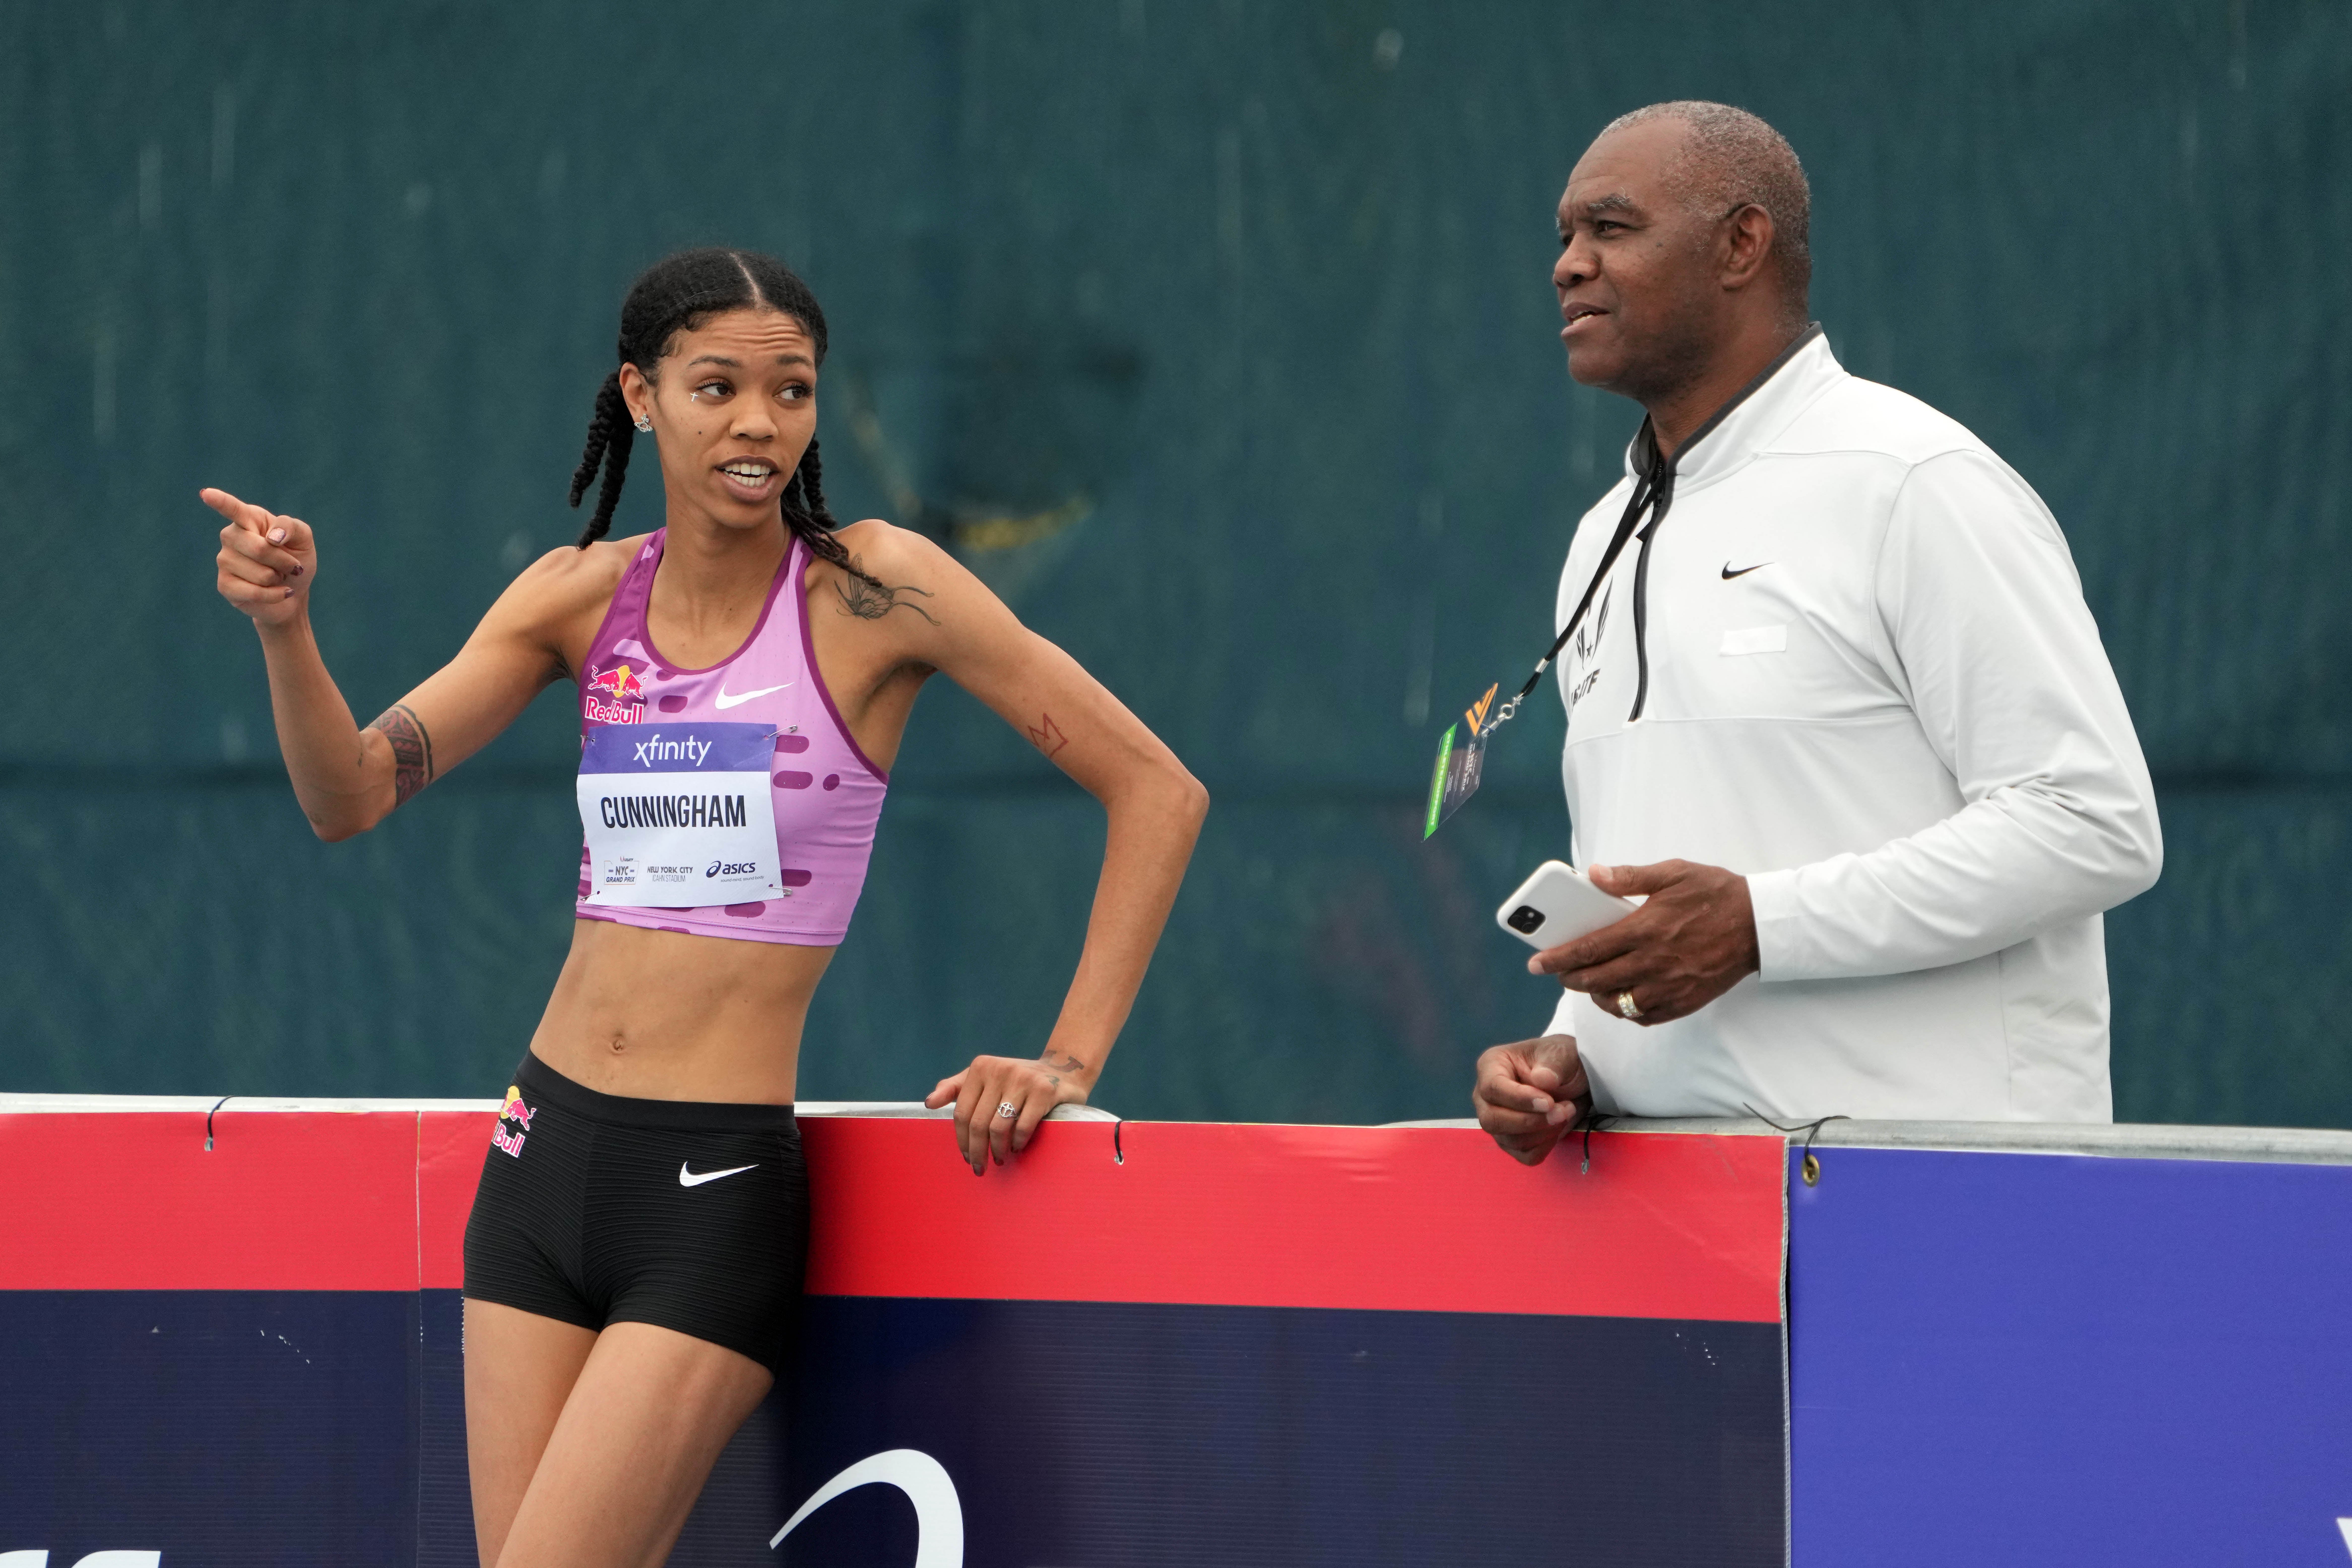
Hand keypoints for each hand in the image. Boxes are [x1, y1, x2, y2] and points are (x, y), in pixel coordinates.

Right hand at [206, 487, 317, 627]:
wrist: (294, 590)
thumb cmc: (295, 558)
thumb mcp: (302, 538)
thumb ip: (291, 527)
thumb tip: (272, 537)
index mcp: (248, 518)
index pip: (233, 509)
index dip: (220, 501)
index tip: (206, 494)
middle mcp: (231, 536)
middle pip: (260, 549)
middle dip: (284, 561)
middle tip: (290, 565)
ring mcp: (224, 560)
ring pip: (261, 573)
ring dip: (279, 578)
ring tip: (277, 576)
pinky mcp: (224, 585)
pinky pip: (255, 592)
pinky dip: (275, 595)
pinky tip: (279, 592)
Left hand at [924, 1052, 1092, 1174]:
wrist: (1063, 1071)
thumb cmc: (1016, 1080)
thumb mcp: (983, 1078)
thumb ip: (955, 1088)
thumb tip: (929, 1103)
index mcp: (981, 1067)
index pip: (962, 1111)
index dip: (962, 1139)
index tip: (966, 1156)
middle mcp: (1000, 1069)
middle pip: (978, 1122)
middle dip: (977, 1151)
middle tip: (979, 1168)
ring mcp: (1023, 1079)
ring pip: (999, 1127)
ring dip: (997, 1150)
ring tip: (1000, 1159)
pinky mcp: (1044, 1090)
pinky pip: (1023, 1126)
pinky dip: (1017, 1143)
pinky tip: (1017, 1148)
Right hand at [1472, 1035, 1588, 1164]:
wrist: (1573, 1080)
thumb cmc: (1560, 1061)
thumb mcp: (1562, 1053)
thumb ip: (1553, 1064)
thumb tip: (1542, 1080)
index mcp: (1491, 1066)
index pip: (1492, 1088)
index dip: (1519, 1099)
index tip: (1549, 1102)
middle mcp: (1486, 1096)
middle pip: (1492, 1120)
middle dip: (1530, 1121)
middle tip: (1562, 1111)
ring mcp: (1497, 1121)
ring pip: (1509, 1141)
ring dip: (1544, 1132)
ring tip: (1566, 1111)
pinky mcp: (1512, 1141)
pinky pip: (1525, 1155)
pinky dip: (1545, 1146)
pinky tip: (1558, 1127)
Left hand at [1530, 860, 1758, 1024]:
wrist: (1760, 924)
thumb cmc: (1715, 894)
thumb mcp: (1673, 873)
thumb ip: (1630, 877)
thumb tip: (1593, 874)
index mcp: (1645, 928)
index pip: (1588, 949)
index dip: (1557, 959)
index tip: (1536, 963)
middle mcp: (1654, 962)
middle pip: (1596, 981)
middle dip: (1569, 980)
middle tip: (1559, 973)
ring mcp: (1670, 986)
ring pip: (1618, 1004)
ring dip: (1597, 996)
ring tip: (1591, 983)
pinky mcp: (1685, 1002)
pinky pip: (1645, 1016)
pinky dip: (1627, 1010)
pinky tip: (1623, 996)